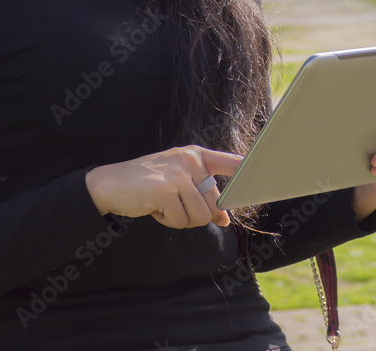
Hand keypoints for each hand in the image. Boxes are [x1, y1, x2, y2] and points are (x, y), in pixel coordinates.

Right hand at [85, 145, 241, 228]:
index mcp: (194, 154)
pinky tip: (154, 207)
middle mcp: (189, 160)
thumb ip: (203, 196)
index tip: (265, 174)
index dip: (248, 171)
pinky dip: (168, 221)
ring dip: (182, 219)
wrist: (110, 184)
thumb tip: (226, 218)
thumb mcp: (177, 184)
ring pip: (200, 215)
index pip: (230, 161)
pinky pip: (182, 220)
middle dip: (197, 214)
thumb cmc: (147, 185)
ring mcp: (178, 174)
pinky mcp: (166, 190)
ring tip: (163, 204)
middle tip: (174, 206)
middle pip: (214, 202)